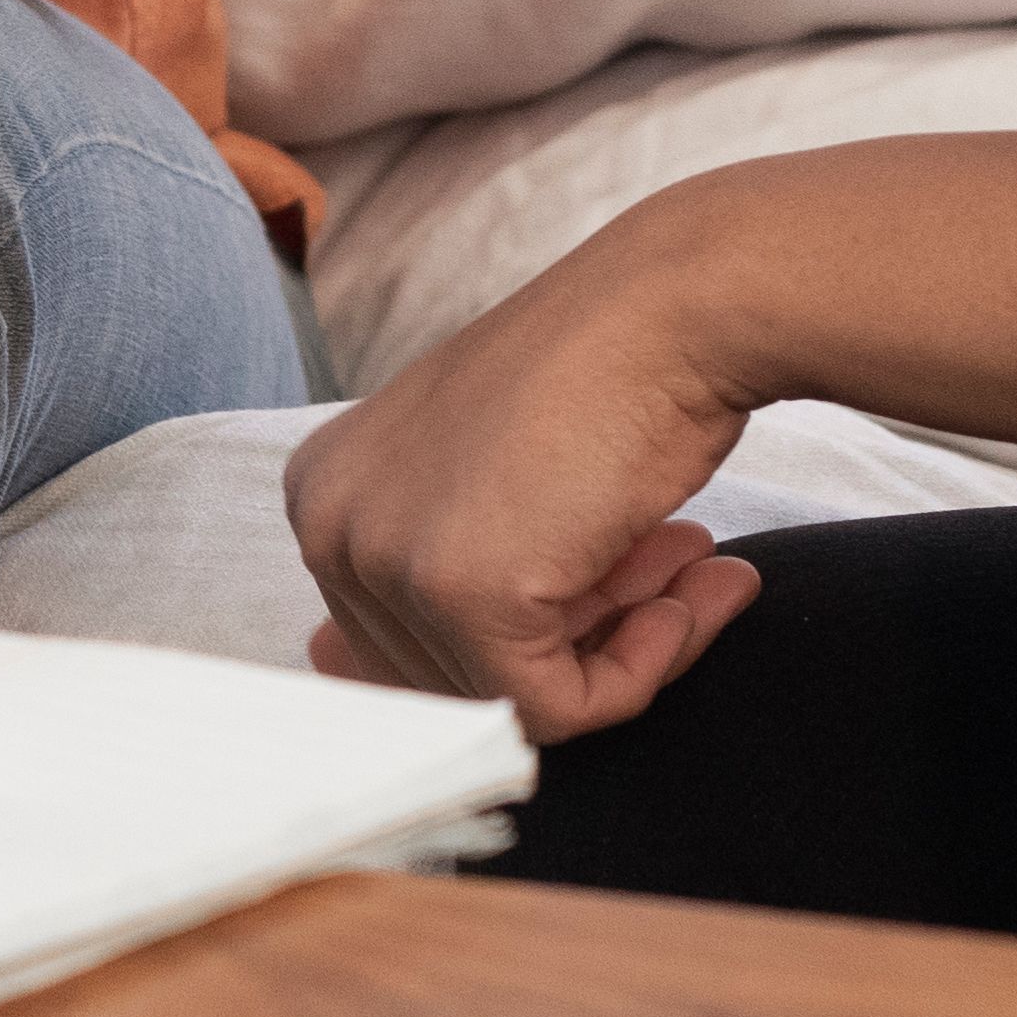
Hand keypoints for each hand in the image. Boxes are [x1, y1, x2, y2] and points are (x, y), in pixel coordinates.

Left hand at [281, 211, 777, 738]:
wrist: (680, 308)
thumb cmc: (607, 381)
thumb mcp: (491, 481)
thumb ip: (443, 578)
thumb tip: (336, 664)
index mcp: (322, 491)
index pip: (410, 639)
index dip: (535, 619)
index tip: (618, 572)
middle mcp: (327, 523)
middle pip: (458, 674)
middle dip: (580, 633)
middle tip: (672, 562)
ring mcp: (386, 560)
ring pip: (511, 697)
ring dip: (628, 642)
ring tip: (694, 562)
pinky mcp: (464, 593)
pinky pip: (559, 708)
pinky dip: (640, 670)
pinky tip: (692, 587)